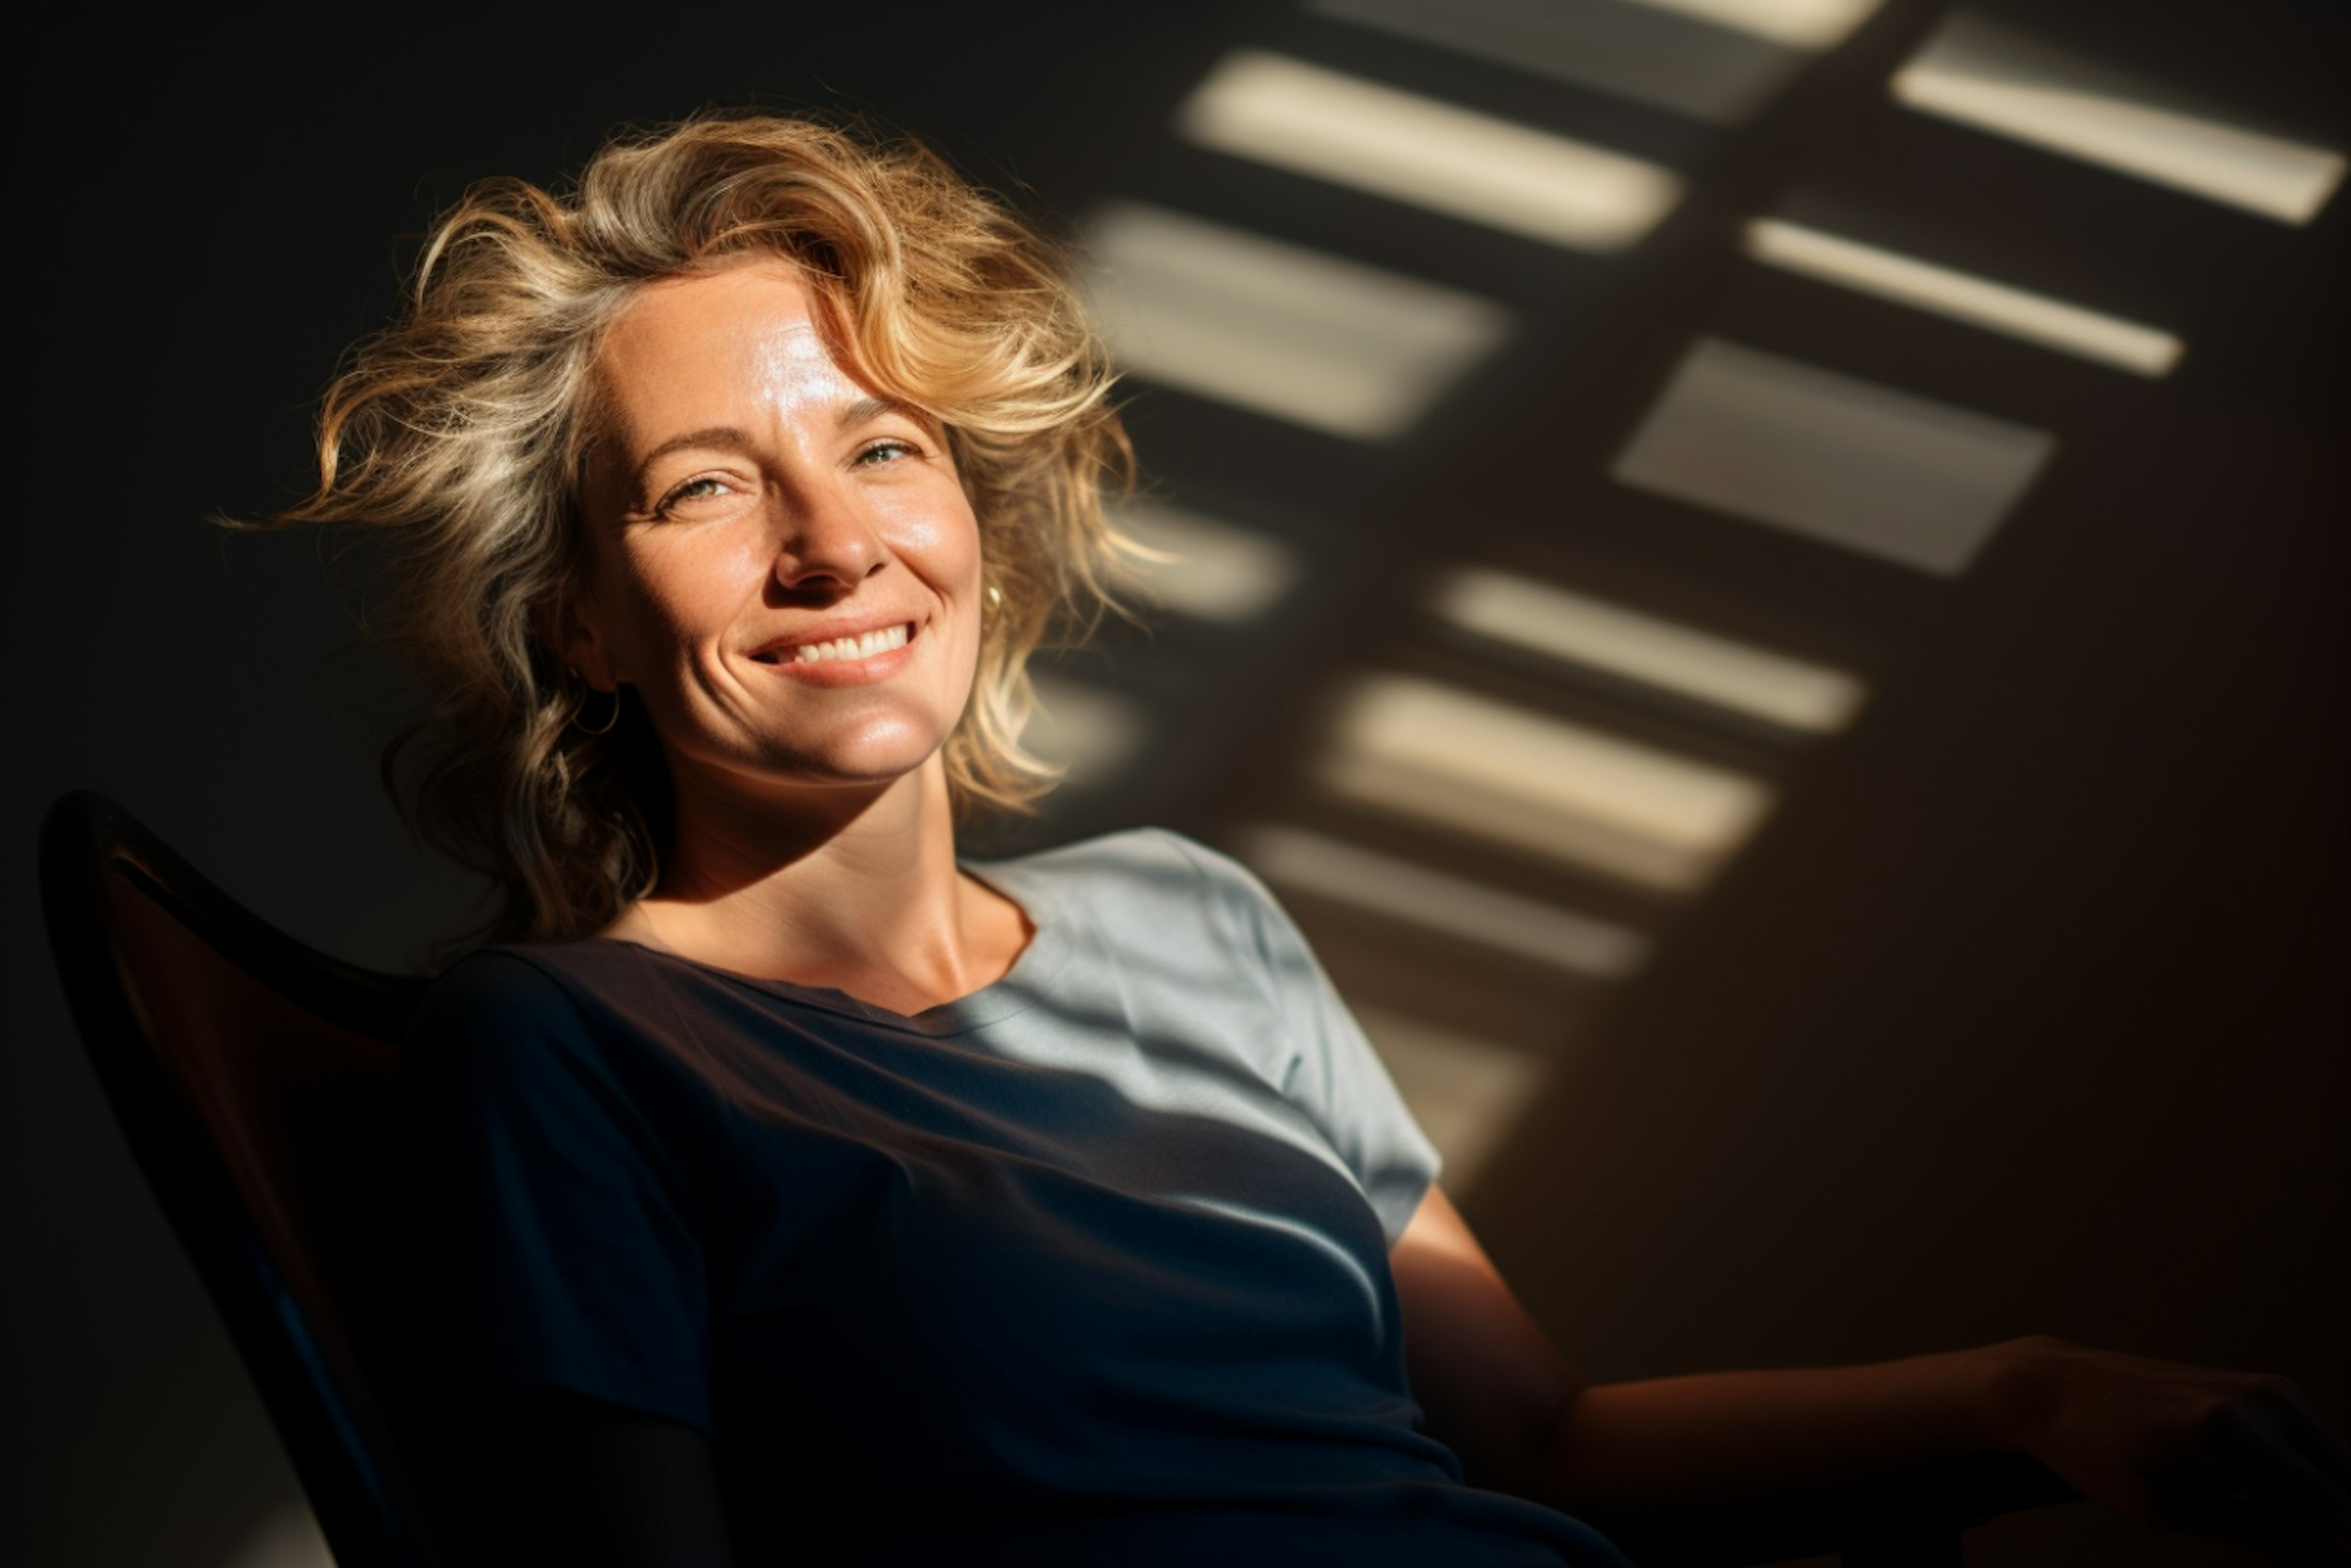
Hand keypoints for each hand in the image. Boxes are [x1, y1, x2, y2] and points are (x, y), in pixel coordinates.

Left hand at [2002, 1337, 2350, 1561]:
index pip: (2330, 1505)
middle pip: (2349, 1482)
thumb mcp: (2162, 1509)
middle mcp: (2259, 1401)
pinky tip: (2268, 1504)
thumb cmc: (2094, 1449)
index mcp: (2226, 1433)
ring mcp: (2270, 1388)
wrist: (2059, 1385)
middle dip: (2346, 1528)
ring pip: (2342, 1465)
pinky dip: (2315, 1482)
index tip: (2344, 1567)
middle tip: (2316, 1557)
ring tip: (2272, 1530)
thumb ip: (2248, 1534)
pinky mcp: (2271, 1389)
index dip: (2350, 1546)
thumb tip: (2315, 1557)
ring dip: (2331, 1506)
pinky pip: (2320, 1448)